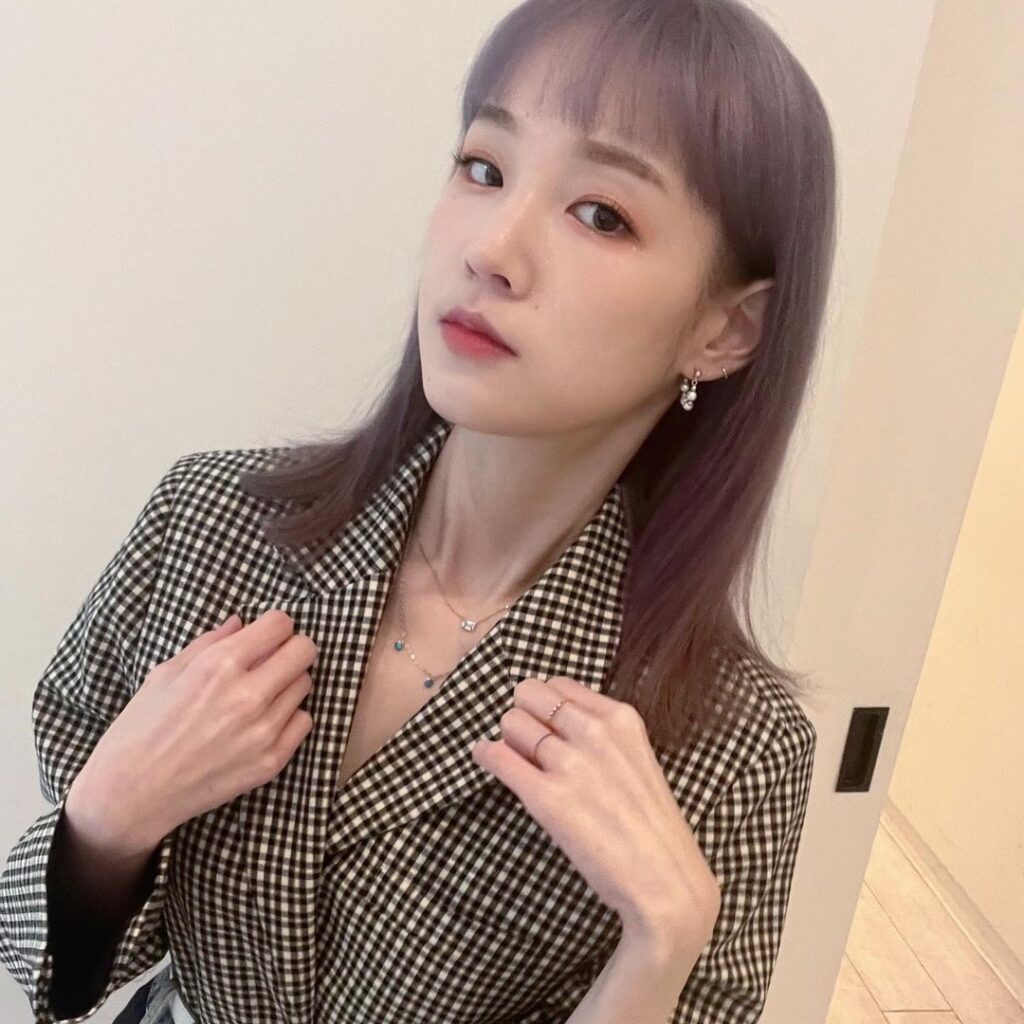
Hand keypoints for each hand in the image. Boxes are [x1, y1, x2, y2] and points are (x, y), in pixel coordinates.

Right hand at [75, 610, 317, 854]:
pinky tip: (263, 722)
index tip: (267, 634)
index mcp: (219, 666)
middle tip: (273, 658)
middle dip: (290, 648)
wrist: (131, 795)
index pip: (280, 625)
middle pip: (304, 651)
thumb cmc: (141, 729)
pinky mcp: (272, 761)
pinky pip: (303, 721)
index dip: (275, 626)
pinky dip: (288, 717)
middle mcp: (248, 696)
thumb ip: (210, 643)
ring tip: (260, 694)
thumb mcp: (165, 674)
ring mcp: (264, 731)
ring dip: (287, 683)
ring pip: (305, 685)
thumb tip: (241, 622)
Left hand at [471, 676, 721, 950]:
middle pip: (529, 695)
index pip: (558, 684)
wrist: (666, 881)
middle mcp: (595, 732)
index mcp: (621, 719)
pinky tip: (488, 760)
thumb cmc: (649, 826)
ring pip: (510, 722)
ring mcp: (571, 764)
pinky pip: (497, 756)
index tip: (545, 724)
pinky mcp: (547, 798)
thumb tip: (551, 720)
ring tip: (517, 760)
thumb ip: (601, 734)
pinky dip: (486, 755)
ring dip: (507, 739)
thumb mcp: (636, 759)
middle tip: (526, 743)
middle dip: (523, 715)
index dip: (544, 703)